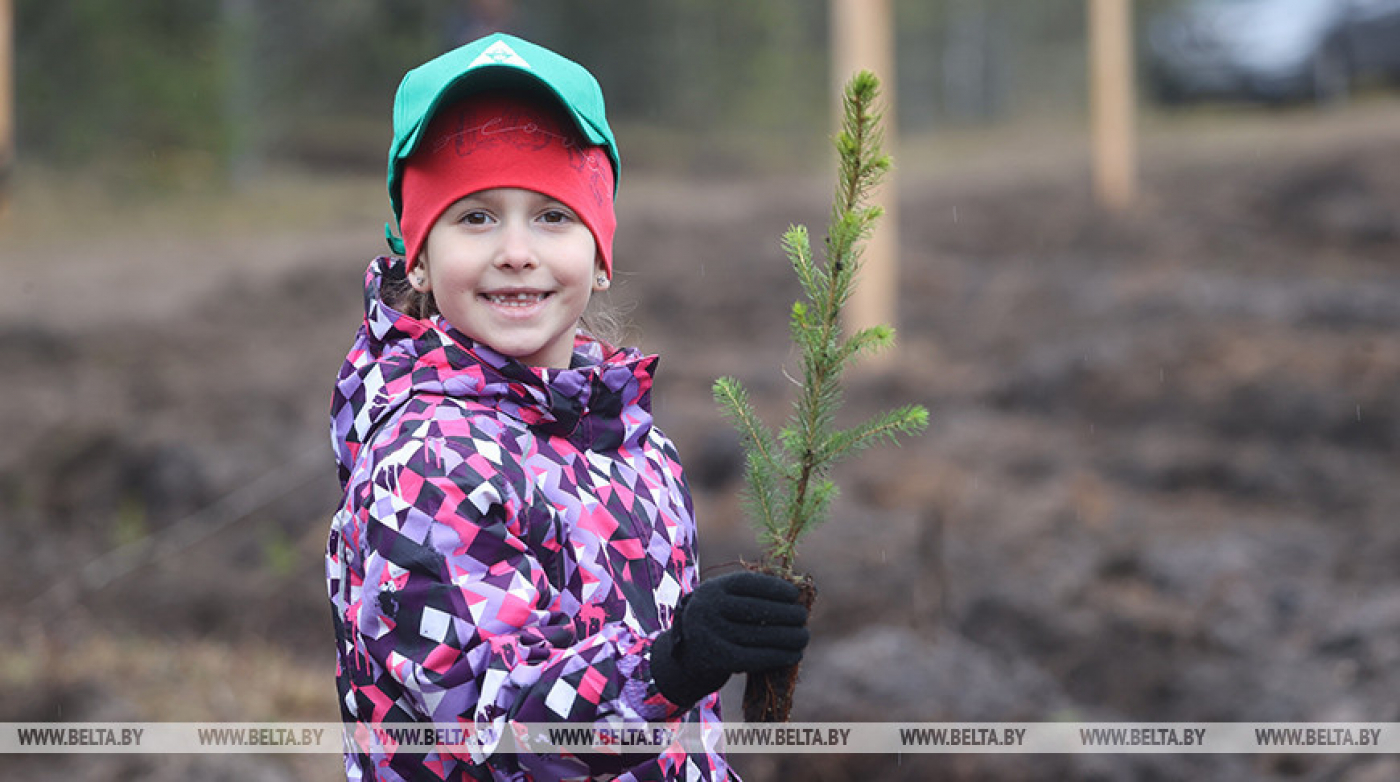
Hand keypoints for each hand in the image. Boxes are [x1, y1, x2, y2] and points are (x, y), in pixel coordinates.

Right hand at [650, 571, 809, 709]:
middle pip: (755, 610)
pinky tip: (794, 655)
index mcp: (711, 590)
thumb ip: (751, 596)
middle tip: (804, 617)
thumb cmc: (718, 624)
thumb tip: (795, 597)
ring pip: (758, 635)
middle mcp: (707, 609)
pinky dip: (778, 656)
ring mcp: (711, 635)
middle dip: (785, 613)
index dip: (774, 588)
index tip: (794, 594)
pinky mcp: (718, 660)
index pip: (748, 584)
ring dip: (788, 637)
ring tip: (803, 637)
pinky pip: (755, 658)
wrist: (687, 659)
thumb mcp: (725, 603)